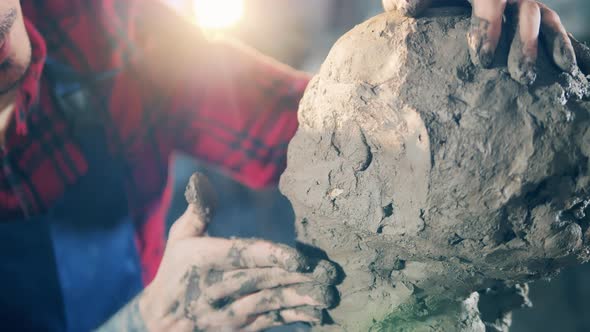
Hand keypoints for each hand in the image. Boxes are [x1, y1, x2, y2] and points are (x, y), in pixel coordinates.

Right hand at [139, 174, 338, 331]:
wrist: (162, 320)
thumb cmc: (177, 268)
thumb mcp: (180, 237)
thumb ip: (198, 210)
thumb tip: (200, 179)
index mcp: (204, 259)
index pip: (241, 255)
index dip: (271, 256)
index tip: (300, 258)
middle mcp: (216, 287)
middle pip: (262, 280)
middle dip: (297, 277)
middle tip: (329, 272)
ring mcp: (227, 312)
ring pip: (268, 304)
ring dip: (300, 300)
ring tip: (327, 295)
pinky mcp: (237, 328)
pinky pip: (268, 323)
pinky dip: (293, 320)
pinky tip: (316, 316)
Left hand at [382, 1, 589, 83]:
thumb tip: (407, 8)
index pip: (489, 1)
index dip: (487, 28)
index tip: (482, 58)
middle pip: (522, 9)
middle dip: (521, 42)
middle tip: (517, 74)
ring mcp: (519, 3)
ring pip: (540, 16)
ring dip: (542, 46)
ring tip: (536, 74)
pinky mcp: (530, 17)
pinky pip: (552, 26)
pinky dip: (561, 44)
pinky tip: (566, 68)